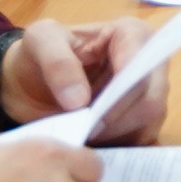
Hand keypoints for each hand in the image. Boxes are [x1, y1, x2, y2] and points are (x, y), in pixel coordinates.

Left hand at [0, 17, 171, 145]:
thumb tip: (79, 101)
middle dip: (115, 120)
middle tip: (80, 131)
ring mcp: (150, 94)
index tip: (88, 115)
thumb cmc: (38, 55)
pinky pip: (140, 141)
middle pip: (150, 100)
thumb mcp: (39, 42)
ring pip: (147, 123)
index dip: (119, 93)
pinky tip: (89, 143)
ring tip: (79, 134)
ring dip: (113, 136)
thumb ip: (58, 63)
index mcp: (133, 33)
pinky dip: (115, 147)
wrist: (30, 83)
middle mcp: (150, 64)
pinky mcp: (143, 122)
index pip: (140, 66)